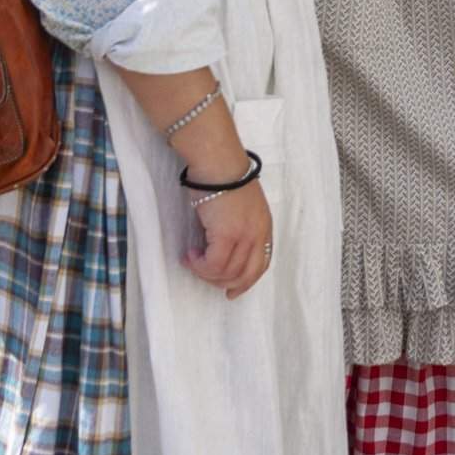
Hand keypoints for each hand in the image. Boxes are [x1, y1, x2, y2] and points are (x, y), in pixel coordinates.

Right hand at [186, 169, 273, 299]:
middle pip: (245, 275)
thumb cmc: (222, 177)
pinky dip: (199, 265)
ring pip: (227, 273)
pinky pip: (214, 265)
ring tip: (191, 259)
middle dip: (222, 283)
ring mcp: (245, 235)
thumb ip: (237, 227)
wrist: (217, 162)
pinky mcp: (228, 234)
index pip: (261, 264)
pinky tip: (190, 254)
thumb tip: (218, 248)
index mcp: (264, 226)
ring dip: (205, 272)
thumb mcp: (238, 206)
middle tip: (202, 274)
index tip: (231, 292)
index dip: (245, 282)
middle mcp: (259, 233)